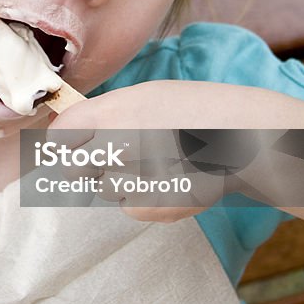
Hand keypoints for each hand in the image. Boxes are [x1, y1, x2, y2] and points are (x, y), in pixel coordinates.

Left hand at [47, 81, 231, 221]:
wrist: (245, 139)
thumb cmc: (193, 111)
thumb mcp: (146, 96)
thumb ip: (104, 113)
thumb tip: (61, 135)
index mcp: (114, 111)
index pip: (59, 136)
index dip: (64, 141)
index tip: (73, 143)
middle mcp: (120, 144)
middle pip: (72, 168)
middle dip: (88, 164)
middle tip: (119, 153)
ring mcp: (136, 179)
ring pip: (104, 188)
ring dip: (121, 179)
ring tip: (159, 161)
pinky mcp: (152, 208)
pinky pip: (128, 206)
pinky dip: (144, 198)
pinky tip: (171, 178)